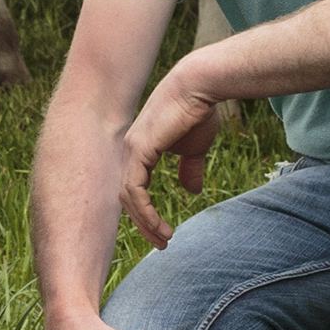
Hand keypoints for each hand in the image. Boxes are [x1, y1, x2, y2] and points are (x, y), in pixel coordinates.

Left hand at [114, 62, 231, 248]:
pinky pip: (134, 190)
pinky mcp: (139, 149)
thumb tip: (191, 191)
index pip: (134, 188)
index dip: (146, 212)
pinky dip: (145, 211)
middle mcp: (130, 150)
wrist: (201, 86)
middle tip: (162, 243)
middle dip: (143, 223)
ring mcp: (132, 149)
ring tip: (164, 239)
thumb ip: (189, 168)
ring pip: (128, 197)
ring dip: (145, 222)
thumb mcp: (194, 148)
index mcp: (140, 149)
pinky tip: (159, 225)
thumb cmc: (199, 111)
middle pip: (128, 197)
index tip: (162, 231)